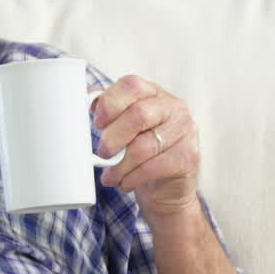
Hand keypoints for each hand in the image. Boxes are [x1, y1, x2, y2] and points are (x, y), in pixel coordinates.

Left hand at [92, 75, 201, 224]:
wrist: (166, 188)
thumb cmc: (141, 152)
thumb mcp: (124, 127)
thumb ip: (107, 111)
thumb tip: (85, 101)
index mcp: (154, 93)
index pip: (132, 85)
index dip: (110, 103)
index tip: (97, 123)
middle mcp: (174, 107)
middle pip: (138, 115)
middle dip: (113, 138)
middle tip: (102, 153)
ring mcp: (185, 131)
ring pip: (144, 146)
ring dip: (120, 166)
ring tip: (110, 176)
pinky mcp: (188, 157)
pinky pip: (153, 167)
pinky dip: (132, 178)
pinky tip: (125, 183)